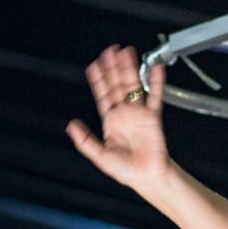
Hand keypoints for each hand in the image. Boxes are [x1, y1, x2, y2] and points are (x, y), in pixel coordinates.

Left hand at [66, 44, 172, 189]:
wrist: (148, 177)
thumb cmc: (126, 170)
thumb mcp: (100, 156)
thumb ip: (85, 140)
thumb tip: (71, 125)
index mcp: (111, 121)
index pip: (103, 94)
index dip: (98, 80)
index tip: (94, 65)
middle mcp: (125, 114)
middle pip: (117, 85)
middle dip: (113, 67)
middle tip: (110, 51)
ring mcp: (139, 113)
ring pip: (133, 85)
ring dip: (130, 69)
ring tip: (126, 53)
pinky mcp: (154, 117)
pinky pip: (155, 96)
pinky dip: (156, 82)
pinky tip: (154, 69)